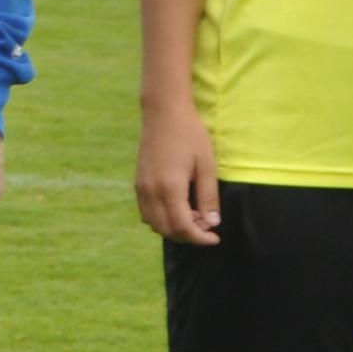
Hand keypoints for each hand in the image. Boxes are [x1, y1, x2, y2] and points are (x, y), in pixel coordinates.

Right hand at [133, 103, 217, 244]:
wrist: (164, 113)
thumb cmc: (190, 135)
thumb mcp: (207, 165)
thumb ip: (208, 196)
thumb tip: (212, 223)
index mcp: (170, 188)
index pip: (183, 226)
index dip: (199, 238)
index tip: (215, 238)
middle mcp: (151, 192)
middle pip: (166, 230)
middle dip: (188, 236)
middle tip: (207, 226)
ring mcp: (141, 188)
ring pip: (154, 223)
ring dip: (174, 228)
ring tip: (194, 216)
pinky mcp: (138, 183)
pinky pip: (146, 212)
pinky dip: (161, 219)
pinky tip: (178, 208)